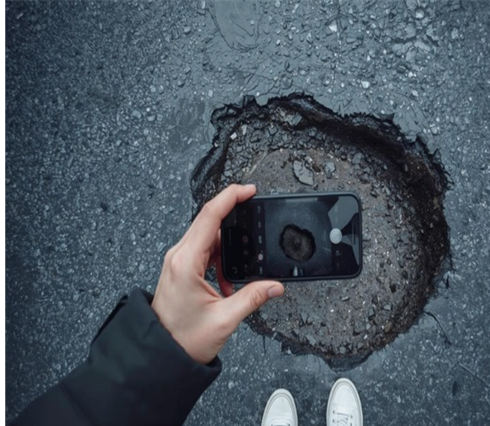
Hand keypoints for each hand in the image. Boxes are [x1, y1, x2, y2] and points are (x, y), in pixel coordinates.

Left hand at [151, 184, 283, 363]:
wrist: (160, 353)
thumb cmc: (182, 338)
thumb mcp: (224, 318)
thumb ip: (253, 298)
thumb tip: (274, 285)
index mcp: (186, 262)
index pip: (210, 216)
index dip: (230, 198)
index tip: (249, 191)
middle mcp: (179, 256)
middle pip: (208, 221)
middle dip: (233, 215)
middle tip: (255, 215)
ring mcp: (178, 261)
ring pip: (208, 236)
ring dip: (228, 245)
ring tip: (241, 264)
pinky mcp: (181, 269)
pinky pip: (204, 250)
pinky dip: (220, 258)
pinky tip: (228, 280)